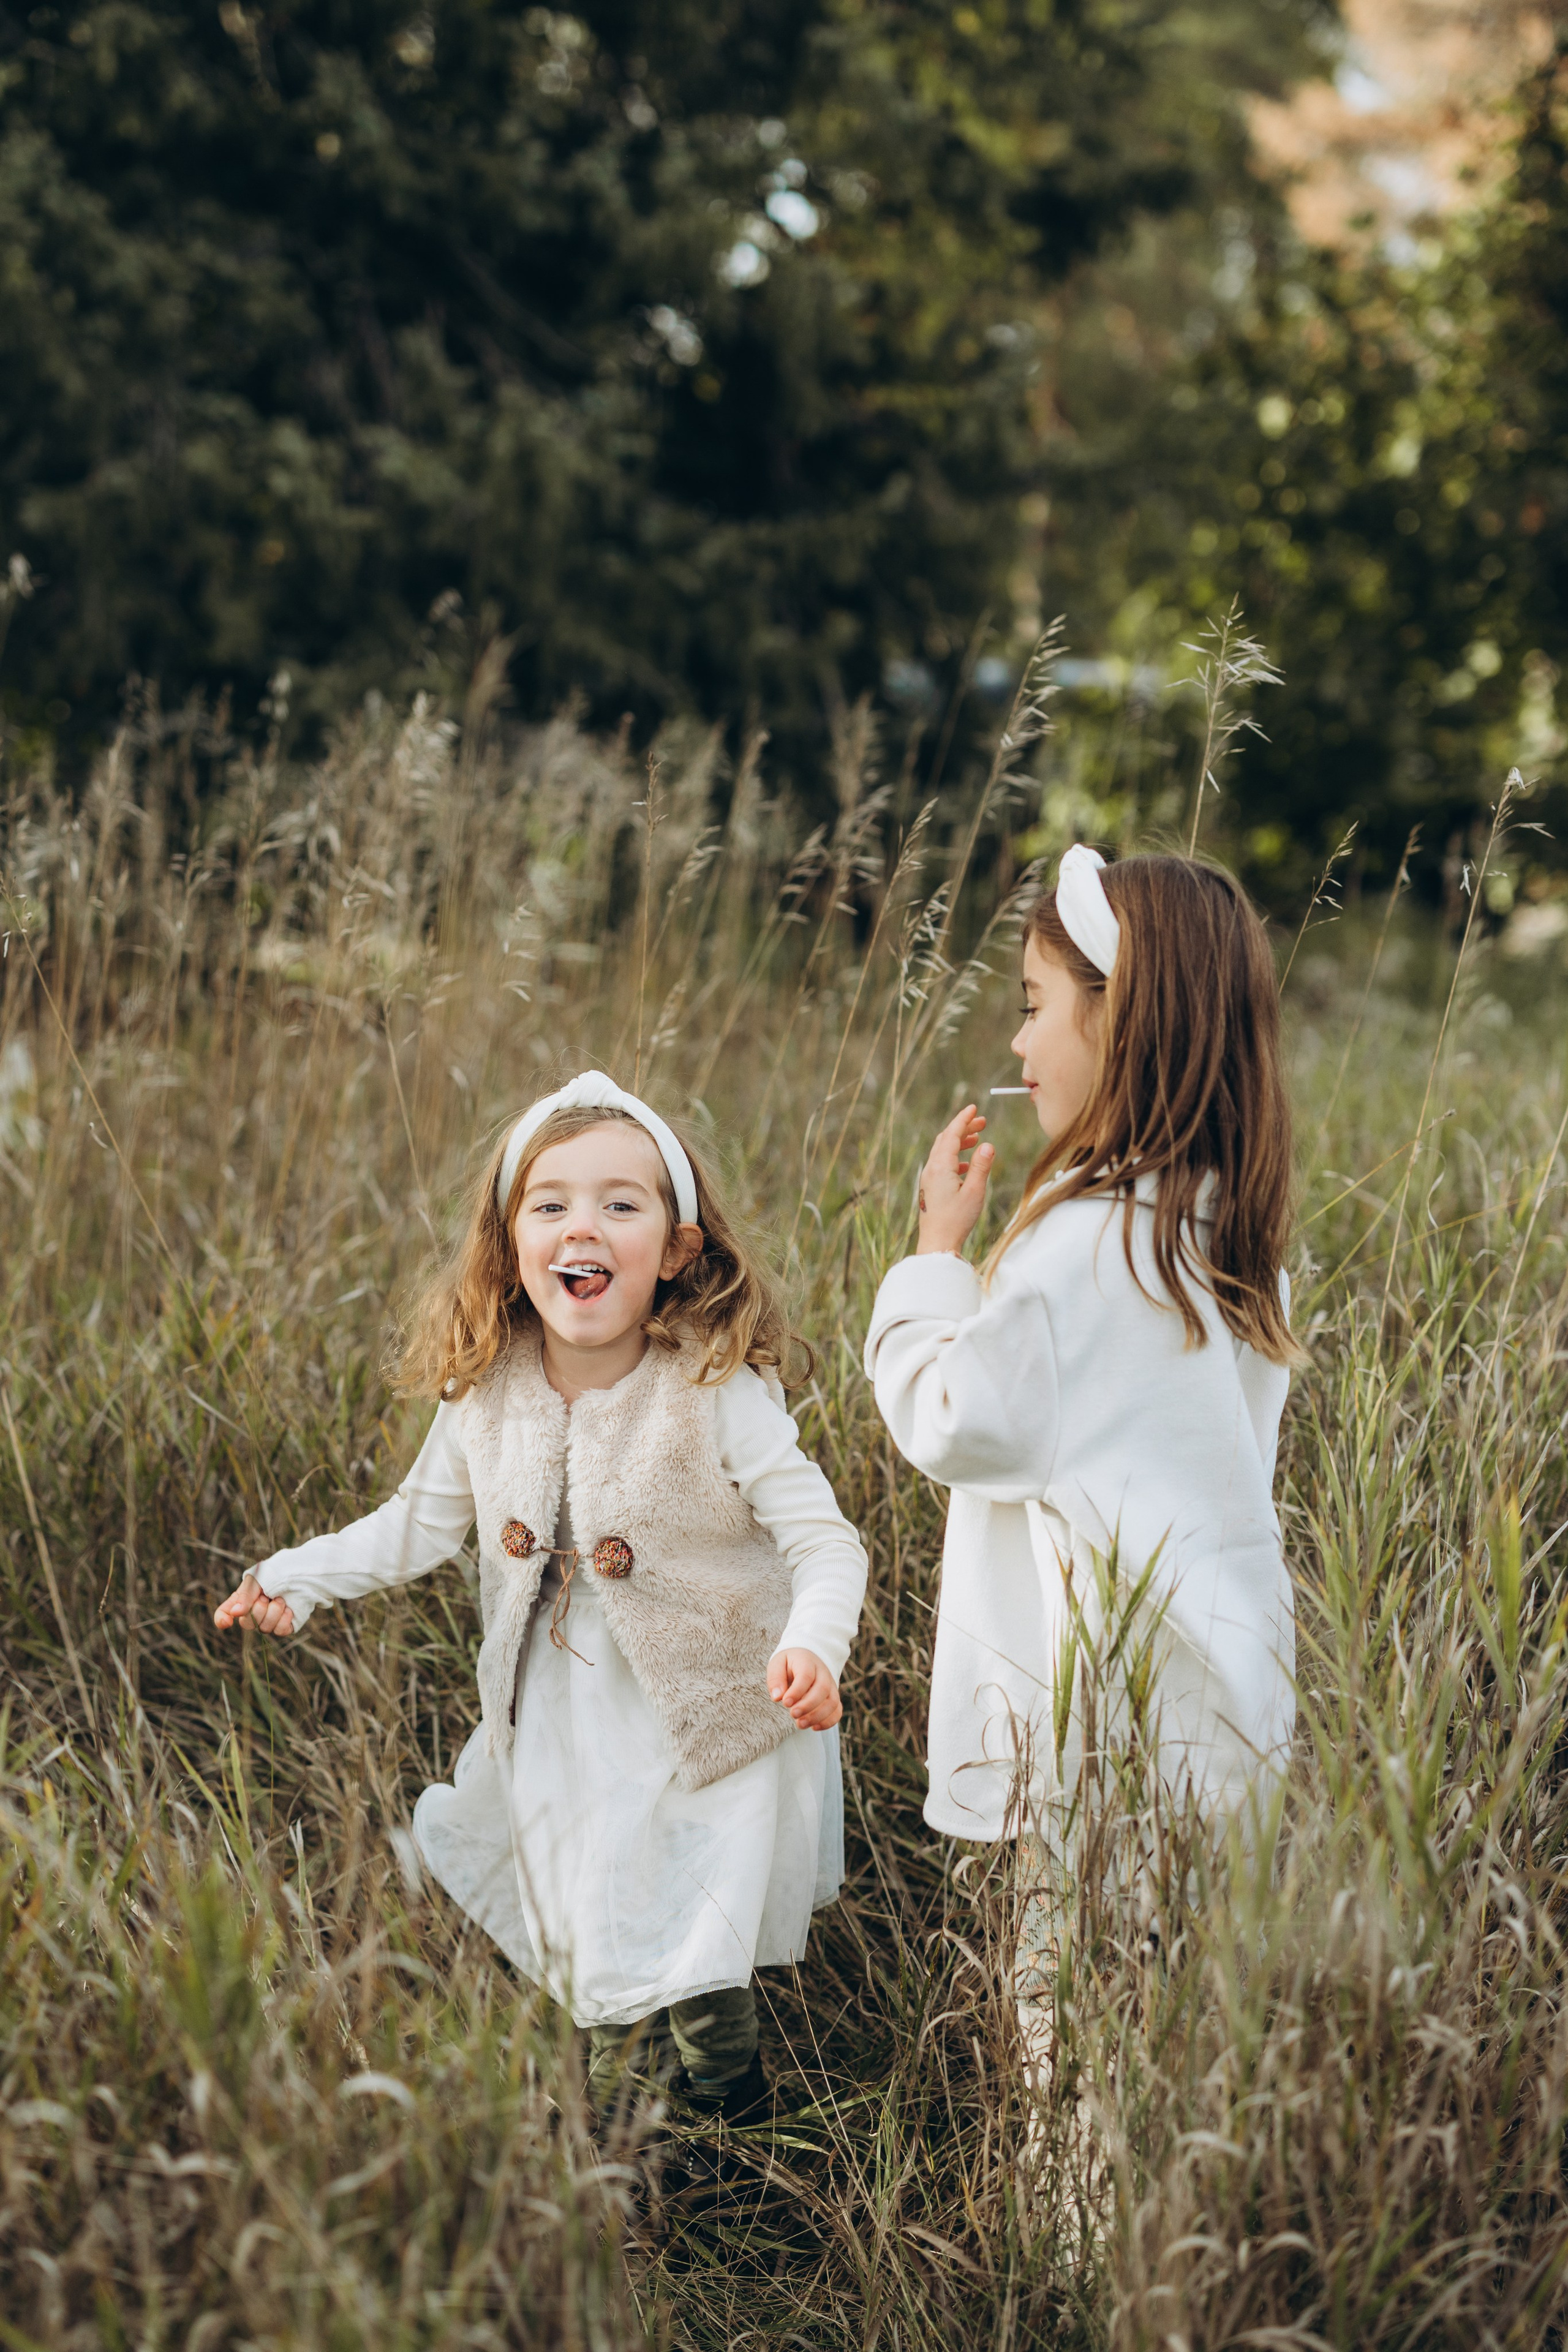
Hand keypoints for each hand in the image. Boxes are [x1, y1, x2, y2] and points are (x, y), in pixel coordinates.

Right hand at [214, 1572, 294, 1637]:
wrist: (303, 1572)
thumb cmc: (278, 1572)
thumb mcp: (258, 1579)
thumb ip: (246, 1595)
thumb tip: (235, 1613)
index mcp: (242, 1599)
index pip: (224, 1614)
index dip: (222, 1620)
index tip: (227, 1622)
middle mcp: (253, 1613)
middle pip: (246, 1624)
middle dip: (257, 1610)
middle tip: (266, 1596)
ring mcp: (269, 1621)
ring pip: (264, 1629)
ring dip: (273, 1612)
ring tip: (280, 1599)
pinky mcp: (284, 1626)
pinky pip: (280, 1631)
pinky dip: (284, 1619)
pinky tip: (288, 1608)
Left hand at [767, 1648, 841, 1730]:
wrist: (806, 1659)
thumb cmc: (789, 1664)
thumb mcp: (777, 1664)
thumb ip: (776, 1679)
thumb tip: (777, 1697)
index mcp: (807, 1661)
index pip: (806, 1675)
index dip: (797, 1691)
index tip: (785, 1702)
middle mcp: (822, 1672)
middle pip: (823, 1688)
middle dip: (808, 1705)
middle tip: (792, 1714)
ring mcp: (831, 1685)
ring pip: (832, 1702)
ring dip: (817, 1716)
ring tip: (800, 1724)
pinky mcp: (833, 1697)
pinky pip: (837, 1711)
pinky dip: (828, 1722)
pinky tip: (813, 1727)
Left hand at [916, 1103, 993, 1255]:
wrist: (937, 1243)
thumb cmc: (956, 1219)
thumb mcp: (975, 1192)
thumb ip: (982, 1166)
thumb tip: (988, 1145)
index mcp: (940, 1166)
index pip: (952, 1134)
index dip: (963, 1119)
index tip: (974, 1108)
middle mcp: (931, 1169)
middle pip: (946, 1140)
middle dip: (963, 1128)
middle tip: (982, 1122)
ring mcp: (929, 1179)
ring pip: (942, 1151)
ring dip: (959, 1142)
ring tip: (977, 1139)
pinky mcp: (930, 1188)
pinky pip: (941, 1164)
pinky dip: (954, 1157)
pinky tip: (966, 1165)